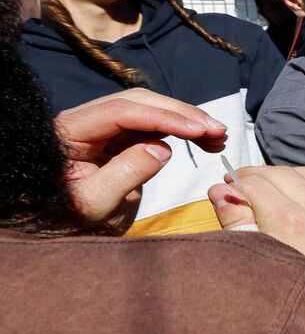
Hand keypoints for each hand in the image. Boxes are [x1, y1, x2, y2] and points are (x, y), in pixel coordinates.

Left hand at [55, 89, 227, 230]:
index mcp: (70, 133)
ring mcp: (102, 128)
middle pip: (138, 103)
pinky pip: (153, 126)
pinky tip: (204, 139)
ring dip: (186, 120)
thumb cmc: (71, 220)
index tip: (198, 130)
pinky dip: (180, 131)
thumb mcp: (97, 204)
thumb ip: (127, 173)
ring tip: (218, 136)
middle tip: (217, 129)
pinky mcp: (118, 138)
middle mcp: (85, 122)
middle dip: (180, 114)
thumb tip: (162, 146)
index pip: (120, 112)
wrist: (58, 230)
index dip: (163, 117)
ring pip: (149, 110)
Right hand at [209, 165, 304, 317]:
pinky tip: (304, 195)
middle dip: (259, 175)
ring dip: (289, 175)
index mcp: (291, 223)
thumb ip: (236, 222)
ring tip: (272, 185)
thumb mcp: (258, 263)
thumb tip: (221, 191)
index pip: (255, 184)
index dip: (236, 182)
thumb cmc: (301, 301)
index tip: (228, 185)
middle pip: (283, 174)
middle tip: (243, 182)